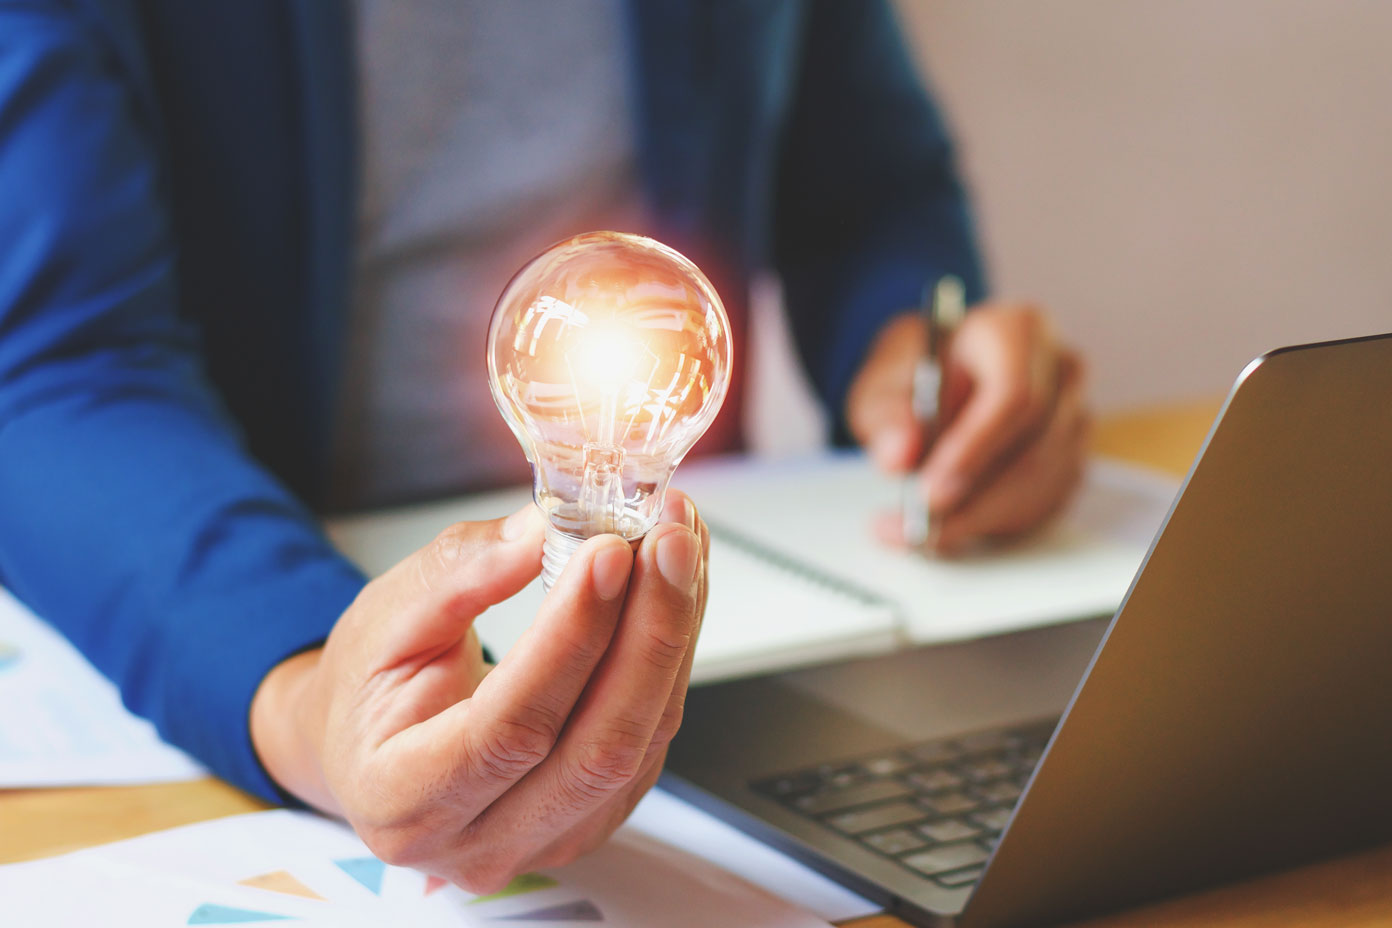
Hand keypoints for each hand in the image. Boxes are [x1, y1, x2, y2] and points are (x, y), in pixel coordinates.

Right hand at [249, 492, 707, 892]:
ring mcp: (546, 842)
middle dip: (647, 634)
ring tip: (679, 547)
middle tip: (669, 541)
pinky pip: (652, 739)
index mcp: (401, 799)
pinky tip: (672, 590)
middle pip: (595, 748)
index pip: (509, 727)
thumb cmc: (370, 683)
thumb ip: (460, 574)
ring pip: (639, 744)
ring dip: (672, 636)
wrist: (372, 743)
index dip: (570, 639)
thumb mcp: (385, 615)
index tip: (608, 553)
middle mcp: (479, 844)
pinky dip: (671, 656)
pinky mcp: (594, 818)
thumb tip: (545, 530)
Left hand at [846, 302, 1089, 553]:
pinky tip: (956, 525)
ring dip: (982, 519)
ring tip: (919, 531)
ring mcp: (1076, 414)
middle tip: (915, 529)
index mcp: (1017, 331)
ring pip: (1043, 482)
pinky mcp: (1074, 455)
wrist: (940, 375)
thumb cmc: (917, 372)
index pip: (1013, 395)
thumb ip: (886, 416)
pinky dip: (1000, 524)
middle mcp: (1060, 369)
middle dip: (973, 501)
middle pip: (1034, 447)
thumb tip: (898, 456)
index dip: (973, 450)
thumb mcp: (883, 383)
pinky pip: (1048, 501)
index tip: (930, 492)